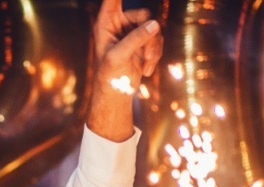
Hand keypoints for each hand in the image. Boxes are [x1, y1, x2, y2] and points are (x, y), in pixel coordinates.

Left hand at [88, 0, 163, 141]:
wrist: (117, 94)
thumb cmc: (109, 76)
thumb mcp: (118, 57)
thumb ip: (134, 39)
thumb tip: (154, 24)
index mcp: (106, 22)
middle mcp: (120, 24)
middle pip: (143, 15)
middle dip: (148, 35)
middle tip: (147, 53)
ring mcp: (133, 33)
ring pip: (154, 29)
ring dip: (153, 48)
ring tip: (145, 65)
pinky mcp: (144, 43)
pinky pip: (158, 40)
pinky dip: (154, 56)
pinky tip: (145, 70)